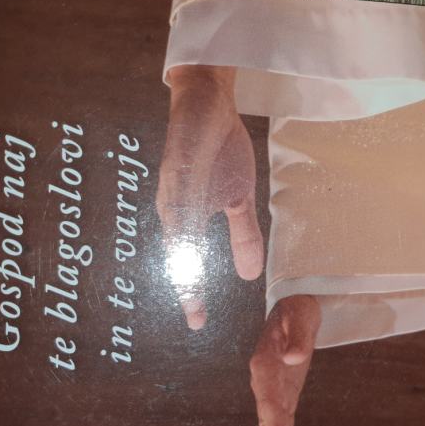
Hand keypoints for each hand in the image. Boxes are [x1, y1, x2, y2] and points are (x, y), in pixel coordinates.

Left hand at [155, 65, 263, 329]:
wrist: (208, 102)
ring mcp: (173, 189)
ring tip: (191, 289)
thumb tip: (251, 275)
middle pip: (177, 255)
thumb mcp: (239, 198)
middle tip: (195, 317)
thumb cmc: (219, 151)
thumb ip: (242, 235)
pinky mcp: (177, 167)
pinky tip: (189, 237)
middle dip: (186, 286)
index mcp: (186, 220)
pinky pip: (181, 198)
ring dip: (183, 259)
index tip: (198, 323)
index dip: (192, 293)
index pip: (188, 263)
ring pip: (176, 232)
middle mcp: (174, 210)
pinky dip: (184, 220)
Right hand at [249, 295, 320, 425]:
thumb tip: (293, 359)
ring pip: (271, 425)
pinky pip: (281, 421)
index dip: (273, 425)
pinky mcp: (283, 393)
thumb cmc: (296, 308)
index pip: (268, 398)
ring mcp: (272, 388)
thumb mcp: (299, 315)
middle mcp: (263, 380)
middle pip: (266, 418)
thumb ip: (297, 337)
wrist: (293, 306)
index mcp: (264, 361)